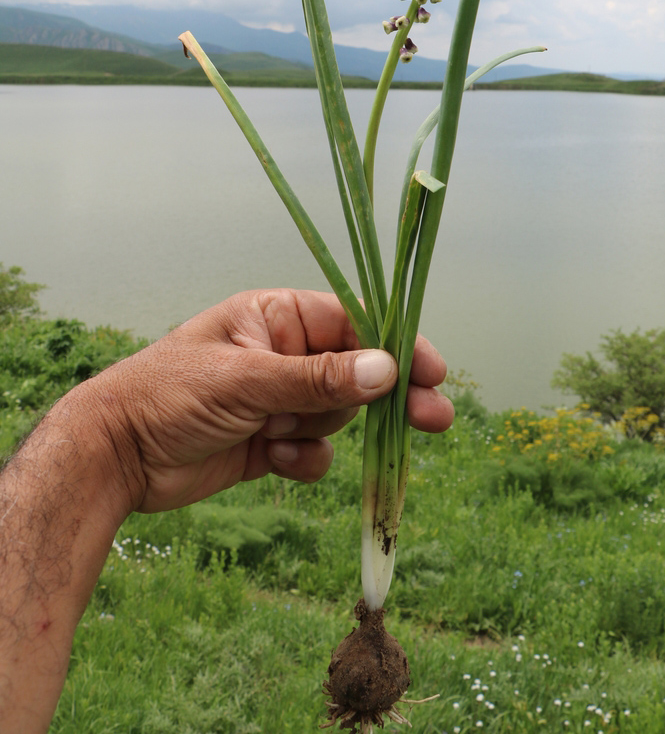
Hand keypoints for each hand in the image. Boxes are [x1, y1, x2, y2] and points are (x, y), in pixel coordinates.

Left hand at [86, 289, 453, 514]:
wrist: (115, 457)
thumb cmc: (170, 396)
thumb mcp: (247, 381)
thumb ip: (318, 379)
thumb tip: (387, 369)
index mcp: (276, 318)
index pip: (352, 323)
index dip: (395, 343)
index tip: (432, 370)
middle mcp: (283, 354)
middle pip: (357, 371)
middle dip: (388, 395)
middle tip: (434, 418)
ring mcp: (278, 399)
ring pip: (336, 416)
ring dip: (322, 433)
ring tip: (284, 439)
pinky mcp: (271, 443)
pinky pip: (314, 452)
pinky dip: (304, 461)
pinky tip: (275, 460)